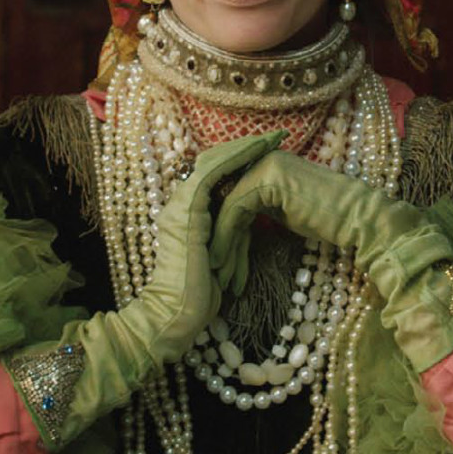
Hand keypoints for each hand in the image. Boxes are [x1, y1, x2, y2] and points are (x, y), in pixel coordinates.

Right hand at [4, 131, 285, 449]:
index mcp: (189, 214)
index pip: (217, 177)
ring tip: (273, 138)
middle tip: (278, 135)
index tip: (274, 151)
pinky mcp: (187, 212)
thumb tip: (250, 231)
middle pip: (215, 162)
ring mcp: (181, 206)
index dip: (244, 160)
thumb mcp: (220, 259)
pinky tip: (257, 151)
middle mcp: (181, 204)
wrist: (174, 317)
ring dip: (245, 148)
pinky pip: (212, 176)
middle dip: (248, 147)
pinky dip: (235, 160)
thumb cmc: (199, 298)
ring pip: (214, 163)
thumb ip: (229, 239)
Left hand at [209, 152, 452, 372]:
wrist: (361, 220)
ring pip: (224, 207)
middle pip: (219, 196)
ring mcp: (264, 164)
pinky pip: (235, 210)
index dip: (215, 225)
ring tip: (219, 276)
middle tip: (208, 269)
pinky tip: (226, 266)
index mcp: (262, 159)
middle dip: (211, 235)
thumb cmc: (326, 220)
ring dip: (218, 245)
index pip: (224, 190)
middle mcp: (260, 156)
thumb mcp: (281, 212)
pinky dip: (227, 241)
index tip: (213, 259)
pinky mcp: (269, 179)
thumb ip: (254, 208)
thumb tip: (226, 221)